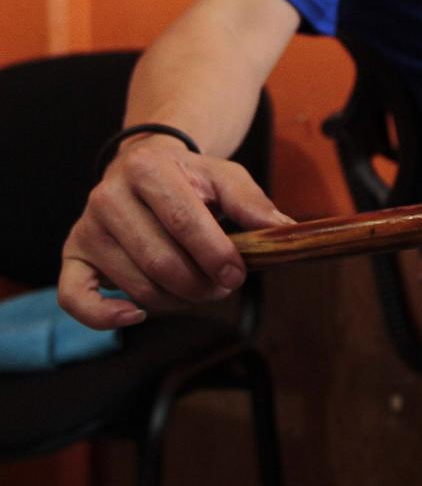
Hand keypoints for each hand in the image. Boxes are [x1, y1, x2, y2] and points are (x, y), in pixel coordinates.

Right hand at [58, 134, 293, 329]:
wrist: (145, 168)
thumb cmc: (191, 179)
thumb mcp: (226, 178)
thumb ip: (253, 203)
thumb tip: (283, 231)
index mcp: (148, 168)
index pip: (183, 221)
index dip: (215, 254)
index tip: (237, 275)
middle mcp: (108, 196)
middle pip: (161, 261)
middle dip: (201, 284)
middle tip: (224, 285)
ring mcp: (87, 228)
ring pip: (136, 286)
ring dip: (177, 300)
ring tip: (198, 287)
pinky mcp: (74, 255)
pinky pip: (75, 298)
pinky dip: (105, 317)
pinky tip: (137, 315)